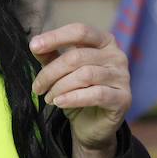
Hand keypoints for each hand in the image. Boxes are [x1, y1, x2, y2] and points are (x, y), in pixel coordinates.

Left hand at [30, 23, 130, 157]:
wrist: (92, 126)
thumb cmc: (77, 92)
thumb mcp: (61, 71)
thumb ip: (50, 55)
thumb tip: (35, 44)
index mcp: (104, 41)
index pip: (79, 31)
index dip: (56, 37)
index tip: (33, 46)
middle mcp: (117, 55)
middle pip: (77, 56)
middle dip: (51, 72)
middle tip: (37, 87)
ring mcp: (122, 77)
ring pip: (85, 75)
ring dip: (60, 87)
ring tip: (48, 98)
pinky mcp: (123, 98)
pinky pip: (96, 94)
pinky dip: (73, 98)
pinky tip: (59, 102)